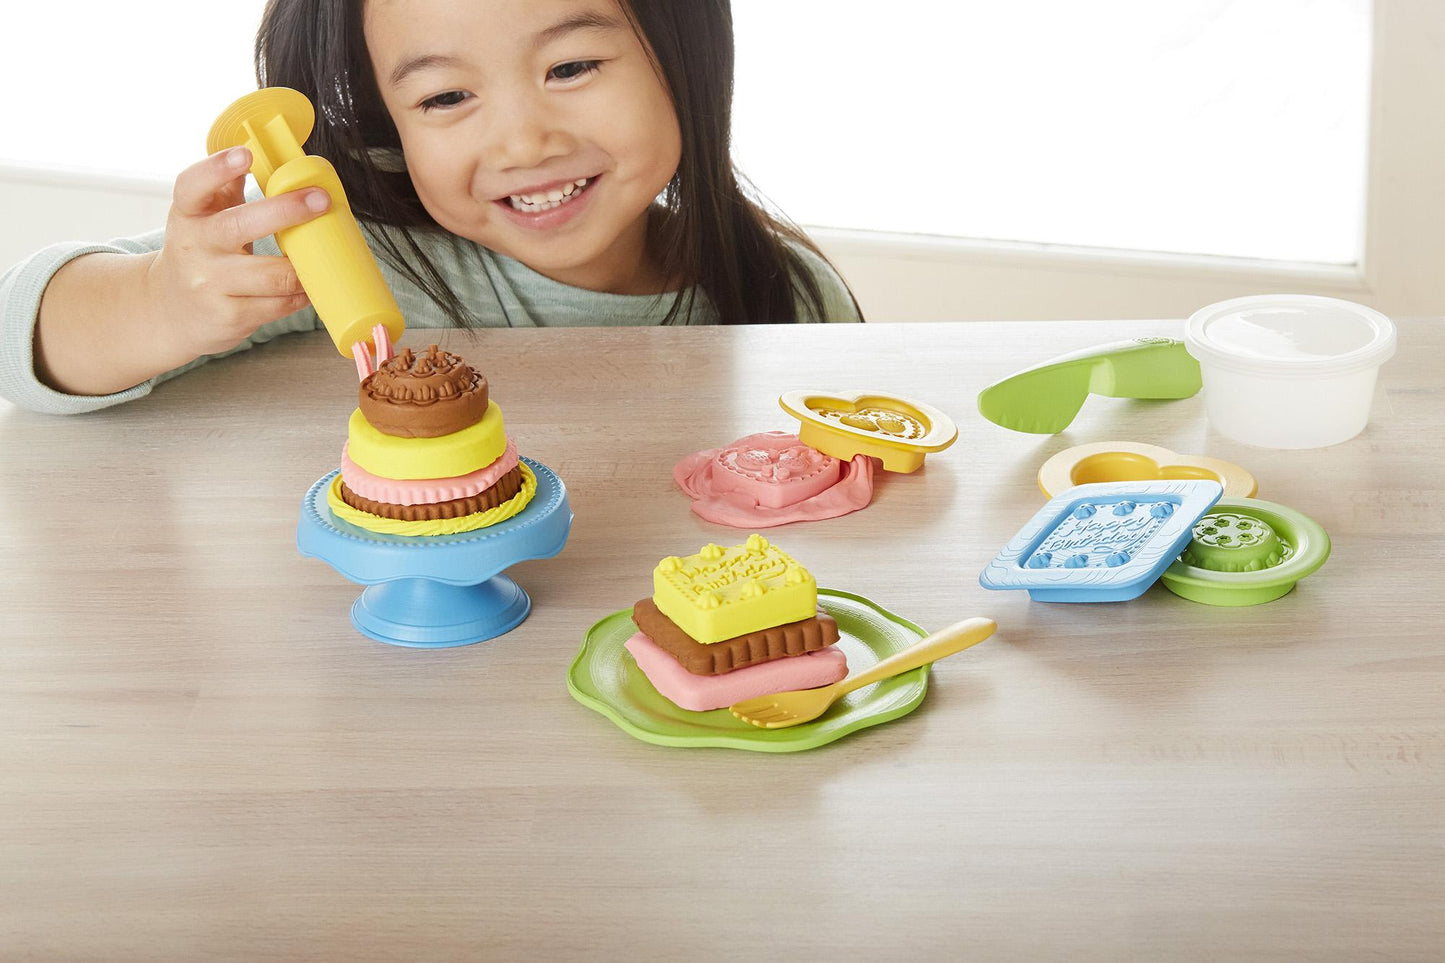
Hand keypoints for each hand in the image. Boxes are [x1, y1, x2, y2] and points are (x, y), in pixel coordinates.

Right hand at [147, 146, 330, 356]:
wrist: (169, 311)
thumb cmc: (201, 253)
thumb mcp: (202, 217)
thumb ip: (227, 186)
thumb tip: (270, 154)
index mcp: (188, 215)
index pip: (193, 186)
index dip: (217, 168)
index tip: (246, 154)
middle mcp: (195, 248)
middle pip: (240, 225)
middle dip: (286, 211)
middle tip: (320, 200)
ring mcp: (211, 285)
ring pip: (272, 275)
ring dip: (304, 266)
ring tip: (325, 255)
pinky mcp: (230, 317)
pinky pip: (279, 305)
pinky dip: (302, 295)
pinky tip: (311, 286)